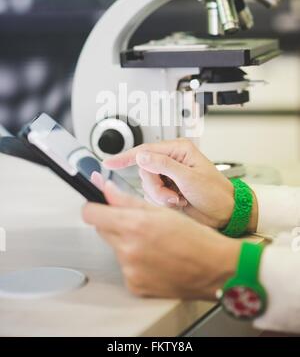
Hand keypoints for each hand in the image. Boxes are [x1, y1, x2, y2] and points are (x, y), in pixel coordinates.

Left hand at [83, 173, 240, 299]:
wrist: (215, 268)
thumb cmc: (196, 238)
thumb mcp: (162, 209)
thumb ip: (127, 199)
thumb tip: (106, 189)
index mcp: (134, 225)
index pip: (91, 214)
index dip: (94, 206)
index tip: (98, 206)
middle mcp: (128, 250)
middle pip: (102, 230)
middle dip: (114, 223)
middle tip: (138, 223)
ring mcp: (130, 271)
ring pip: (116, 249)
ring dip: (127, 244)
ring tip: (154, 243)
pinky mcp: (135, 285)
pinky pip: (126, 268)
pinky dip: (136, 263)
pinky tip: (156, 259)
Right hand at [103, 139, 235, 229]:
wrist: (226, 213)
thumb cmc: (216, 193)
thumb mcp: (190, 178)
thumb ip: (164, 165)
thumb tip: (142, 156)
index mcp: (178, 150)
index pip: (145, 151)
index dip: (126, 157)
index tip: (110, 162)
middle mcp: (172, 161)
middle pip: (144, 171)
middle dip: (155, 187)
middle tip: (171, 195)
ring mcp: (169, 177)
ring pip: (147, 185)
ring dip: (160, 196)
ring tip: (178, 200)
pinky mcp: (168, 190)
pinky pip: (152, 196)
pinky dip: (162, 203)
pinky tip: (178, 203)